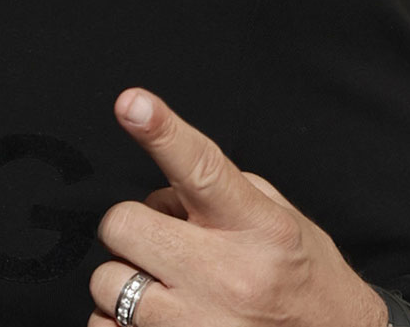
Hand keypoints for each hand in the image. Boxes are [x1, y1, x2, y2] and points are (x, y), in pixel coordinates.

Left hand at [88, 88, 387, 326]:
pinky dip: (119, 321)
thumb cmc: (305, 282)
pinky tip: (161, 319)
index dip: (163, 133)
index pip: (203, 169)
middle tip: (167, 244)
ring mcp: (199, 323)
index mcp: (259, 228)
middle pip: (125, 223)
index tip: (133, 104)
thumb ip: (220, 192)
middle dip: (136, 228)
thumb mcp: (280, 221)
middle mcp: (227, 276)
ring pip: (108, 280)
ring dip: (128, 278)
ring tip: (172, 289)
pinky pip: (104, 325)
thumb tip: (163, 189)